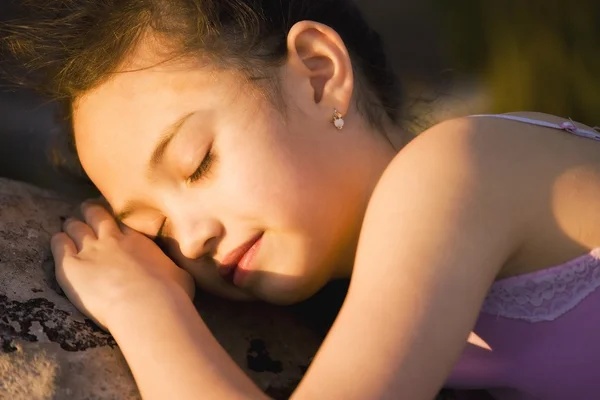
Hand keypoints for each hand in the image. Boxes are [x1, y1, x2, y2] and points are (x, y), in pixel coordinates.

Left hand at [51, 201, 194, 329]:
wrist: (147, 305)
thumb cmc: (171, 294)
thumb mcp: (181, 275)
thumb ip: (173, 268)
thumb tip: (179, 271)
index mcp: (139, 240)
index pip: (123, 221)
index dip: (117, 219)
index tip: (116, 221)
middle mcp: (113, 239)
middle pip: (97, 215)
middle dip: (92, 212)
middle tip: (89, 213)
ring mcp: (90, 250)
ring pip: (76, 226)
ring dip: (73, 225)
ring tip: (70, 226)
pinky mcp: (71, 265)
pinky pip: (58, 244)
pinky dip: (58, 241)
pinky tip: (58, 241)